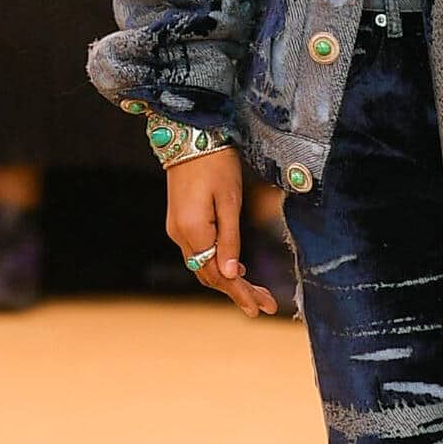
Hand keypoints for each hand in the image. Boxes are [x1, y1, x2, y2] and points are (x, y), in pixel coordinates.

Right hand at [165, 146, 277, 316]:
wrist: (189, 135)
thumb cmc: (215, 162)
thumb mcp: (229, 200)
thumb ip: (230, 239)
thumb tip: (233, 274)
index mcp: (193, 230)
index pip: (218, 273)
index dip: (240, 293)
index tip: (260, 308)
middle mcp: (180, 235)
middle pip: (210, 274)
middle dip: (239, 291)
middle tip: (265, 305)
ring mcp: (177, 229)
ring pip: (203, 265)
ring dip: (229, 280)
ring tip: (257, 294)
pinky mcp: (180, 222)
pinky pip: (199, 252)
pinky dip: (218, 264)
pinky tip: (237, 270)